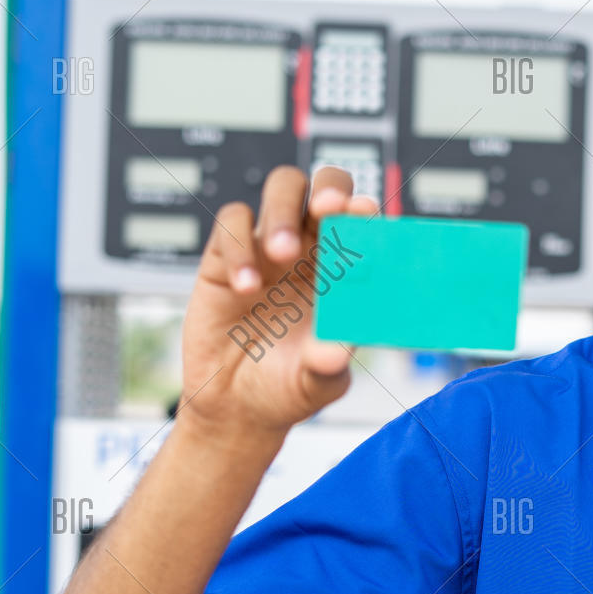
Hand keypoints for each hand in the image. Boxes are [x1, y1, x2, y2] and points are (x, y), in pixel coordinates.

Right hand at [176, 165, 377, 443]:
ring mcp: (269, 248)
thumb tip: (338, 350)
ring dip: (284, 212)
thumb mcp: (316, 383)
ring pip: (282, 190)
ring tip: (282, 253)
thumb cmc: (288, 387)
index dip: (366, 213)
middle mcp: (313, 251)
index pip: (363, 226)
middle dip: (330, 189)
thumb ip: (328, 364)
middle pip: (326, 187)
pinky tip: (245, 287)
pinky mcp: (226, 255)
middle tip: (328, 210)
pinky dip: (239, 246)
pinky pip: (232, 224)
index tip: (366, 215)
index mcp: (345, 272)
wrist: (236, 406)